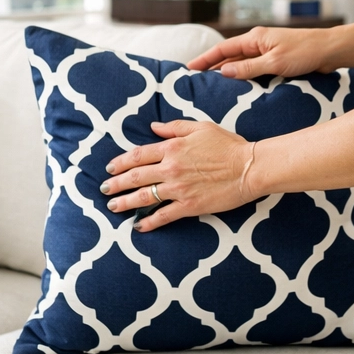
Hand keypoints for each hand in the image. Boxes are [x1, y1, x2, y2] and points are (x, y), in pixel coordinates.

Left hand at [100, 120, 260, 231]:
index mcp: (173, 147)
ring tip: (113, 207)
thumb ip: (174, 127)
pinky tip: (138, 226)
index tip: (110, 168)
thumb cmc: (228, 145)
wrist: (249, 167)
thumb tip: (153, 127)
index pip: (138, 155)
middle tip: (104, 189)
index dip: (121, 162)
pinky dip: (149, 222)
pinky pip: (164, 215)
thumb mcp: (201, 127)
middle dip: (116, 184)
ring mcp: (179, 188)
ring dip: (125, 203)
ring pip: (144, 197)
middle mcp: (171, 168)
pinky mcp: (190, 205)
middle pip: (136, 177)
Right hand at [186, 26, 340, 78]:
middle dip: (213, 68)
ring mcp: (267, 52)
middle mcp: (258, 43)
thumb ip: (248, 68)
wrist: (331, 50)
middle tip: (196, 81)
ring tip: (212, 87)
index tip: (190, 68)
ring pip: (242, 64)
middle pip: (230, 57)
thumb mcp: (275, 62)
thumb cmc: (305, 52)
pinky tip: (238, 88)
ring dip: (228, 74)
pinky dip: (244, 78)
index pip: (223, 49)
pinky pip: (254, 70)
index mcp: (255, 38)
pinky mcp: (276, 61)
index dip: (205, 59)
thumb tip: (223, 72)